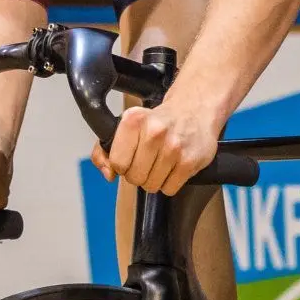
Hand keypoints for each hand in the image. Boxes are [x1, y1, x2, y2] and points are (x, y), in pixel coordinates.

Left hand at [94, 93, 222, 195]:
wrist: (195, 109)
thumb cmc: (159, 121)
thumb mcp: (128, 125)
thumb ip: (104, 150)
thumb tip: (109, 175)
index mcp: (134, 120)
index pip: (117, 163)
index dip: (122, 164)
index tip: (131, 156)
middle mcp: (154, 131)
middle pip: (134, 177)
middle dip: (139, 173)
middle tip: (149, 159)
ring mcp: (174, 147)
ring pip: (151, 186)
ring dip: (155, 179)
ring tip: (162, 162)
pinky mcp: (189, 162)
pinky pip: (169, 189)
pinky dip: (170, 182)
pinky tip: (174, 166)